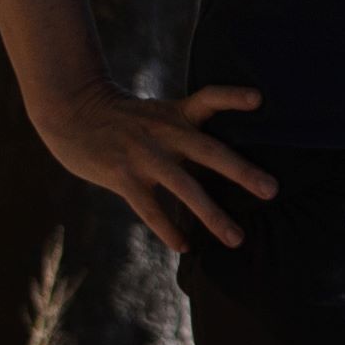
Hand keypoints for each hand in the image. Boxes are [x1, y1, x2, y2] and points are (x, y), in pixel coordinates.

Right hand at [41, 79, 275, 252]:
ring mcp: (143, 155)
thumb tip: (220, 158)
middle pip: (209, 151)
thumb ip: (186, 130)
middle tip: (272, 190)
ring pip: (185, 188)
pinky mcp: (123, 176)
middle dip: (242, 171)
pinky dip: (169, 229)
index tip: (259, 99)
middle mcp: (164, 133)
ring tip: (236, 238)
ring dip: (212, 214)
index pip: (209, 98)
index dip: (233, 97)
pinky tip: (186, 246)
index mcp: (176, 114)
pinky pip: (151, 208)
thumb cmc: (122, 118)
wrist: (72, 113)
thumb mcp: (157, 113)